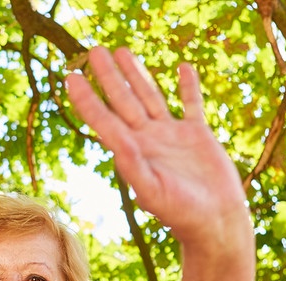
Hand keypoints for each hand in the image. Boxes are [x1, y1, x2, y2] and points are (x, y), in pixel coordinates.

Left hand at [65, 47, 248, 246]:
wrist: (214, 223)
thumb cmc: (180, 213)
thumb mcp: (152, 190)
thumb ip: (133, 165)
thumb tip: (116, 139)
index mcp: (132, 152)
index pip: (103, 120)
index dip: (86, 99)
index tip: (71, 76)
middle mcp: (148, 140)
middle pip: (124, 101)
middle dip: (109, 76)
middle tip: (94, 51)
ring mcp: (172, 136)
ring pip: (151, 97)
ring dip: (137, 74)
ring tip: (122, 51)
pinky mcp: (197, 136)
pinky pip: (191, 105)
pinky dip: (188, 87)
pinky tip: (183, 68)